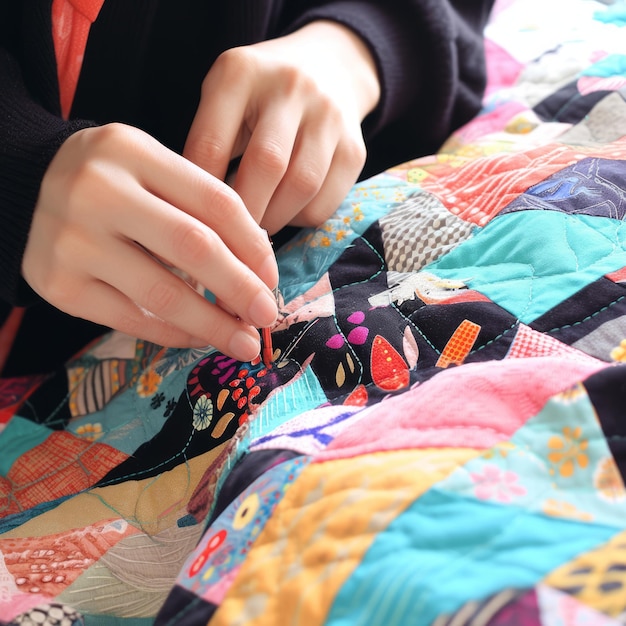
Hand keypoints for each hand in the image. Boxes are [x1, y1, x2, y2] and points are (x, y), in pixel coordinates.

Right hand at [22, 123, 278, 360]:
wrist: (21, 189)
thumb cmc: (107, 180)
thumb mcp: (150, 167)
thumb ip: (198, 204)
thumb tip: (257, 264)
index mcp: (132, 151)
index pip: (214, 201)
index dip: (253, 245)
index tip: (272, 277)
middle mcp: (98, 192)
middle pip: (193, 246)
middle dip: (240, 288)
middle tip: (268, 316)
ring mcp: (74, 242)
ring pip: (164, 293)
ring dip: (214, 324)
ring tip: (244, 344)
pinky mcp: (59, 286)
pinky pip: (132, 319)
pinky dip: (175, 333)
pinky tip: (201, 337)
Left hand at [184, 20, 379, 233]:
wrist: (329, 68)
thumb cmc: (259, 96)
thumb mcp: (224, 99)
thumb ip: (209, 143)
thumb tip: (200, 213)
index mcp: (242, 73)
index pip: (212, 144)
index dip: (200, 192)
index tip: (197, 218)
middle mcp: (291, 87)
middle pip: (266, 165)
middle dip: (245, 212)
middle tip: (230, 235)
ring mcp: (329, 116)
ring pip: (302, 186)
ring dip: (275, 219)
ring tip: (257, 229)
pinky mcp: (355, 148)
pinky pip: (326, 201)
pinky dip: (301, 219)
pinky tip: (286, 213)